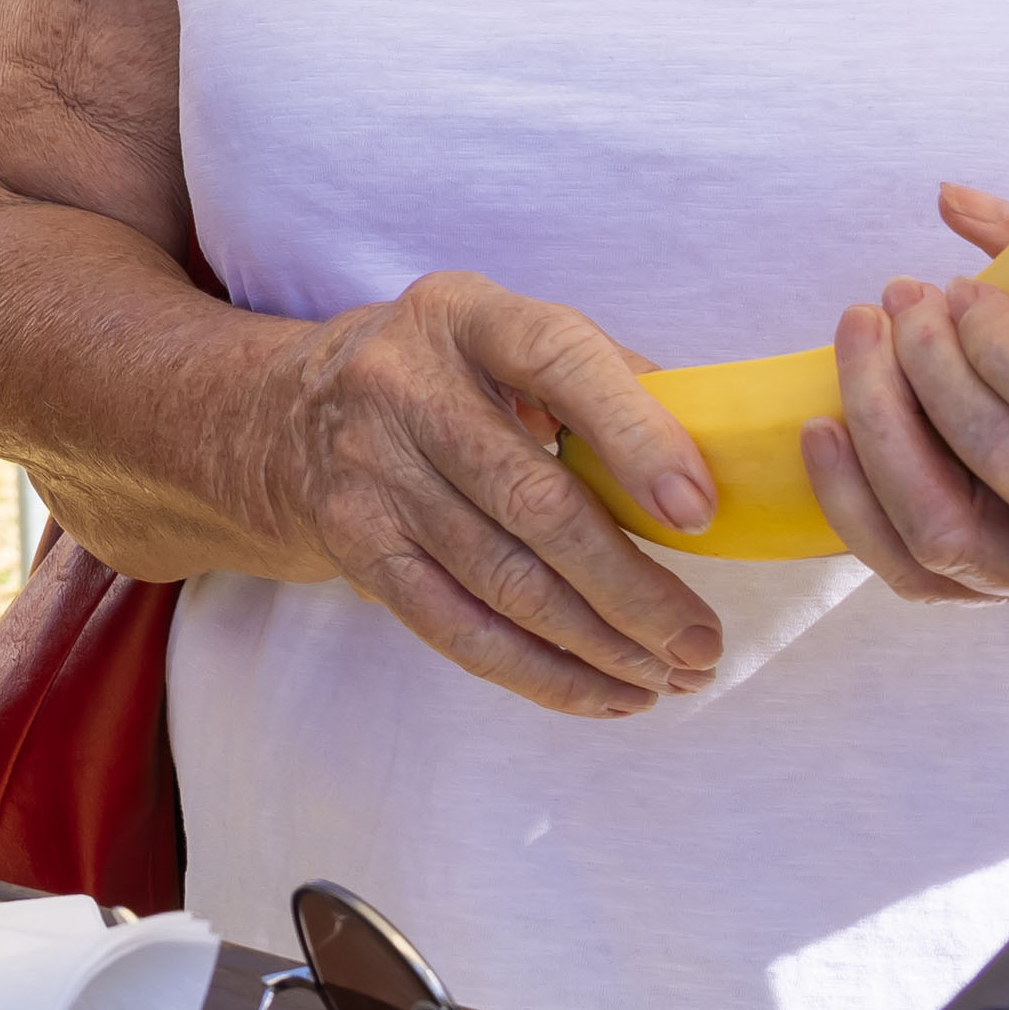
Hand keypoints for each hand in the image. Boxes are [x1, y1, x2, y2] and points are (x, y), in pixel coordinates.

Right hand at [251, 272, 726, 717]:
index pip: (560, 361)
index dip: (636, 435)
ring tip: (672, 677)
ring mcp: (370, 470)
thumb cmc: (447, 374)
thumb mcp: (506, 337)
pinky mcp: (355, 544)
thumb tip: (721, 455)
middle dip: (631, 588)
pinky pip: (456, 629)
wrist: (287, 413)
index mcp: (466, 314)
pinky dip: (540, 674)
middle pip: (533, 502)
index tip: (699, 510)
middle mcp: (404, 385)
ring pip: (503, 581)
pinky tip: (606, 695)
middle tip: (701, 642)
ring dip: (599, 644)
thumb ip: (606, 379)